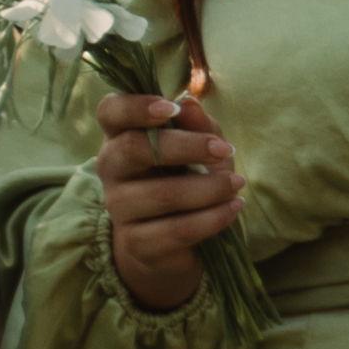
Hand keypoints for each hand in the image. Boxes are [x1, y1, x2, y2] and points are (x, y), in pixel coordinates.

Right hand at [85, 85, 238, 314]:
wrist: (173, 244)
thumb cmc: (187, 180)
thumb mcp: (201, 149)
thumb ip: (198, 126)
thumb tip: (189, 104)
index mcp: (122, 136)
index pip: (111, 111)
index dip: (135, 106)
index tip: (171, 109)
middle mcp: (111, 168)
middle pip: (134, 148)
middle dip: (186, 147)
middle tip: (226, 151)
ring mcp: (119, 207)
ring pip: (162, 193)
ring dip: (209, 188)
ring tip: (237, 184)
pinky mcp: (136, 242)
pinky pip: (176, 229)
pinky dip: (212, 218)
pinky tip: (233, 208)